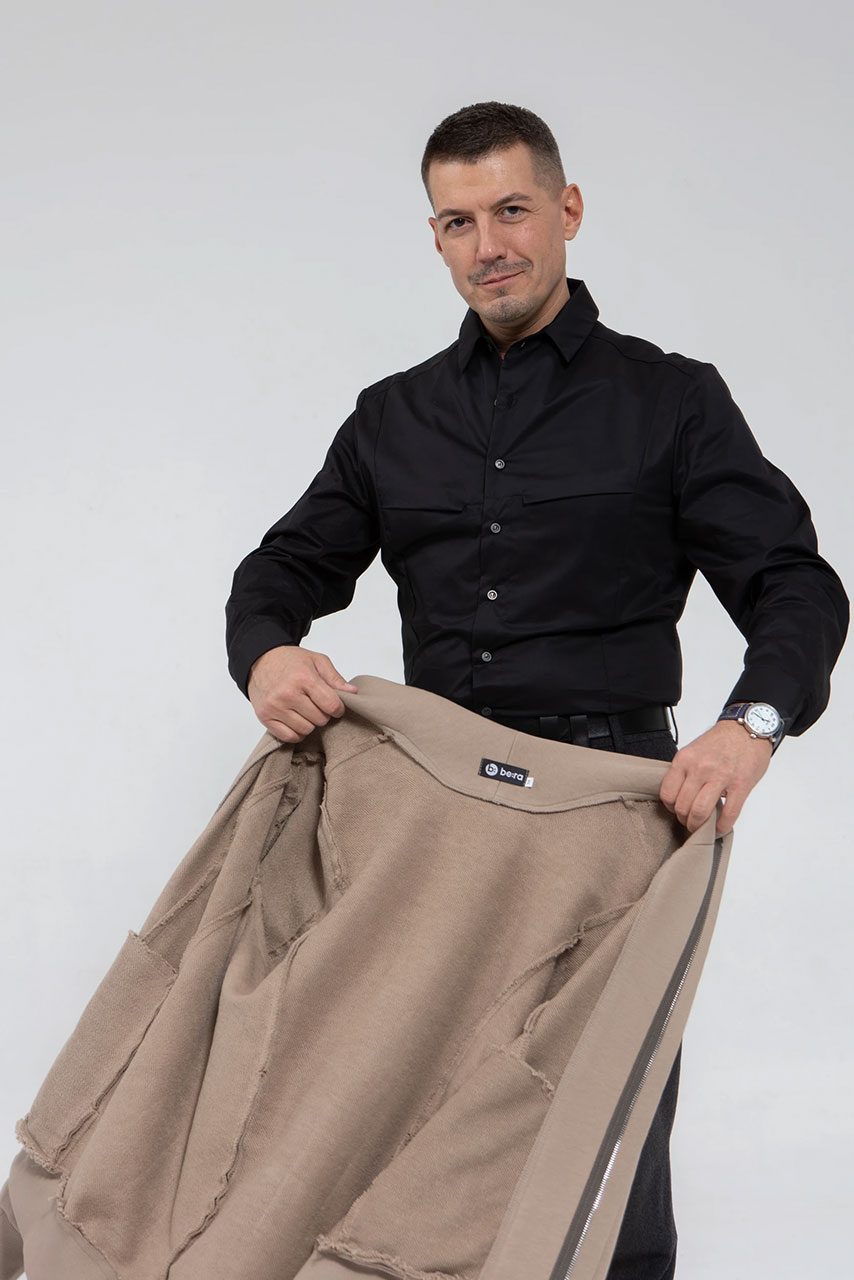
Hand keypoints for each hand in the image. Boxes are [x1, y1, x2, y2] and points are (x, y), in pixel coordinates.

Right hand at [247, 645, 357, 742]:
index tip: (335, 706)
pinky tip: (297, 720)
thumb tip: (353, 693)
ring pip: (306, 730)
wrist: (260, 660)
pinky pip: (289, 737)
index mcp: (303, 678)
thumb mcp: (316, 660)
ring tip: (306, 711)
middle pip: (320, 719)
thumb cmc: (290, 660)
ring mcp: (275, 707)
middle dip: (323, 714)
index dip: (338, 708)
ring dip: (310, 723)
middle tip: (317, 705)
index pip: (331, 705)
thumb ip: (335, 678)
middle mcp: (287, 693)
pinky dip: (297, 732)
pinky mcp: (265, 717)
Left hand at [658, 719, 771, 835]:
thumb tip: (678, 795)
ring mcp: (720, 777)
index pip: (667, 793)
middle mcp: (700, 768)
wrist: (748, 728)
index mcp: (685, 760)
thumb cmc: (722, 741)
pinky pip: (728, 814)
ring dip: (698, 826)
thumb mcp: (694, 751)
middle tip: (689, 822)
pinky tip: (719, 828)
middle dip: (684, 820)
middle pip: (682, 806)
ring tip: (701, 826)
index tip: (676, 810)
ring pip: (700, 812)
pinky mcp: (740, 785)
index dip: (670, 807)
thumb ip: (685, 771)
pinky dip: (721, 827)